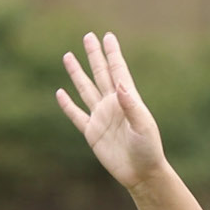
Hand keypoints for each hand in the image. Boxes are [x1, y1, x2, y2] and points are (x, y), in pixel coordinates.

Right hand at [56, 31, 171, 192]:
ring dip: (77, 73)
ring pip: (85, 89)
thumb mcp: (143, 126)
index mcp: (127, 99)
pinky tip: (60, 93)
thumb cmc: (148, 149)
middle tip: (88, 36)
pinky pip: (76, 115)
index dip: (112, 53)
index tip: (108, 36)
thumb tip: (120, 84)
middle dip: (94, 55)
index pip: (118, 70)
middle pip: (100, 74)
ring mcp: (101, 117)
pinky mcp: (92, 133)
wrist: (141, 173)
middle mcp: (112, 104)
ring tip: (68, 56)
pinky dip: (67, 105)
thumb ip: (131, 105)